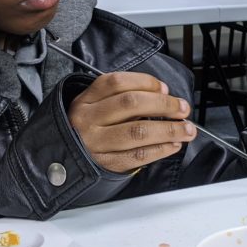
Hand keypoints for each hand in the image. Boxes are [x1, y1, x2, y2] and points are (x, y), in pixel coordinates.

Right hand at [68, 71, 196, 172]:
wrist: (59, 160)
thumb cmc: (86, 129)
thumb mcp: (93, 106)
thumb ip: (121, 97)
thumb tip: (162, 94)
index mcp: (85, 100)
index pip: (117, 82)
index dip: (146, 82)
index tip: (165, 89)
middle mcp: (88, 119)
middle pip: (132, 104)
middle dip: (164, 105)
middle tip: (183, 108)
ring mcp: (95, 143)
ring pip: (139, 131)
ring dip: (169, 129)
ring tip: (186, 130)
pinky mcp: (105, 164)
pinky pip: (138, 155)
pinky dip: (161, 149)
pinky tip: (173, 145)